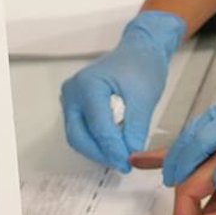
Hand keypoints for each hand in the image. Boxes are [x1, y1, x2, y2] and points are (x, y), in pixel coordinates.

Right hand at [60, 11, 187, 172]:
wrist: (140, 49)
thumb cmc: (143, 66)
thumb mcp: (145, 97)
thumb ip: (136, 127)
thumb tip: (130, 154)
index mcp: (88, 85)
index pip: (98, 126)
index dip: (112, 149)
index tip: (127, 163)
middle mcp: (73, 91)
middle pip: (79, 135)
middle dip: (101, 153)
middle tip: (123, 164)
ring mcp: (71, 98)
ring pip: (78, 135)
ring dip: (97, 150)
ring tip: (120, 157)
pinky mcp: (75, 104)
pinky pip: (81, 129)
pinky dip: (96, 140)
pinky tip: (113, 146)